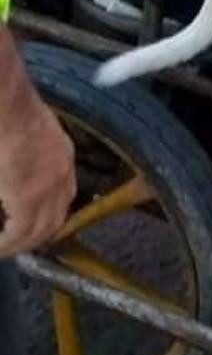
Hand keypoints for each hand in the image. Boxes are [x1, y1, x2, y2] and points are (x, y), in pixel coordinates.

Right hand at [0, 57, 75, 257]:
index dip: (48, 215)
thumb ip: (27, 159)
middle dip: (36, 236)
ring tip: (4, 249)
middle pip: (56, 218)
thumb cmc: (10, 113)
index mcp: (62, 155)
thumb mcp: (28, 134)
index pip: (63, 195)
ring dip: (21, 244)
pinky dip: (7, 244)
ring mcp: (49, 186)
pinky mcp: (29, 198)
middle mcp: (63, 172)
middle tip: (16, 245)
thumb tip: (16, 177)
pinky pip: (20, 233)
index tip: (31, 226)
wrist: (7, 105)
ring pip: (40, 230)